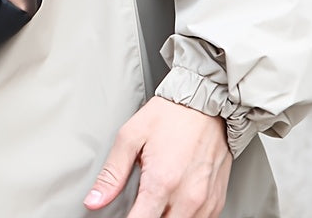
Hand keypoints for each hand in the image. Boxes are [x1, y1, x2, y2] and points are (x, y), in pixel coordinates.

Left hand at [84, 97, 231, 216]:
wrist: (205, 105)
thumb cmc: (170, 116)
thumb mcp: (130, 136)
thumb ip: (112, 173)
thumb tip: (94, 200)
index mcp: (162, 182)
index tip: (120, 216)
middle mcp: (187, 197)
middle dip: (145, 217)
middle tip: (137, 203)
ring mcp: (205, 202)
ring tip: (154, 200)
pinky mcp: (217, 202)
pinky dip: (183, 217)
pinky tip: (172, 202)